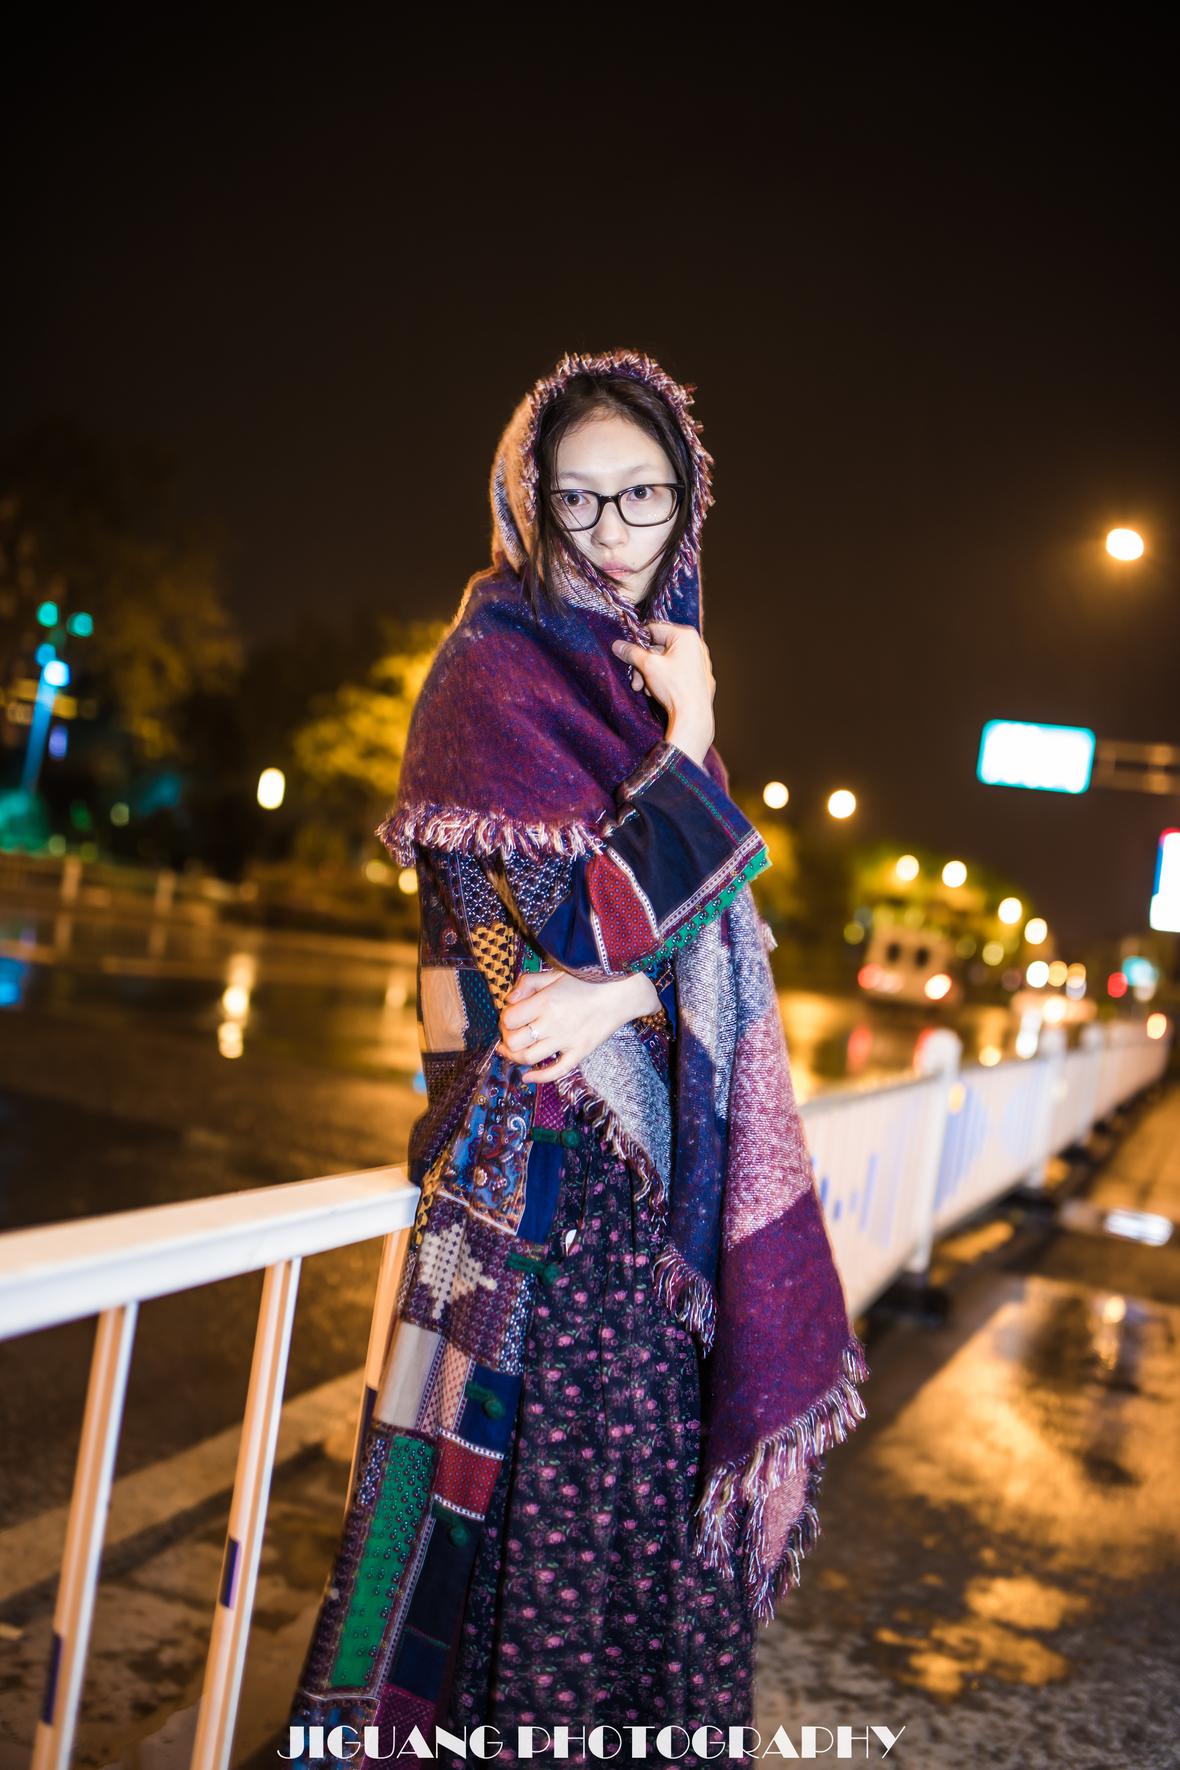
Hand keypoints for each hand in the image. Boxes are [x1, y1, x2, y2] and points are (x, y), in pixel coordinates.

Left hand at [496, 967, 660, 1083]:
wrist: (623, 991)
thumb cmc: (588, 979)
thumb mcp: (556, 973)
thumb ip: (529, 982)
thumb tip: (509, 1000)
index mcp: (544, 1001)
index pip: (509, 1019)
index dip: (505, 1019)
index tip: (511, 1016)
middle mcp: (552, 1023)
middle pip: (514, 1041)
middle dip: (507, 1039)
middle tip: (511, 1034)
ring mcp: (566, 1040)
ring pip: (528, 1058)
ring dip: (515, 1057)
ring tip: (513, 1052)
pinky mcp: (580, 1052)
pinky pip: (556, 1071)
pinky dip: (538, 1078)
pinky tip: (528, 1077)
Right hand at [609, 620, 715, 763]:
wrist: (693, 716)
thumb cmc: (675, 688)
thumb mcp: (648, 666)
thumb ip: (631, 652)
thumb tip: (618, 645)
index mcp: (686, 636)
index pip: (654, 629)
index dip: (638, 642)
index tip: (628, 654)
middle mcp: (696, 646)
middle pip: (660, 648)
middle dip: (643, 665)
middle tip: (636, 680)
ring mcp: (700, 663)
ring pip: (667, 662)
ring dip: (651, 674)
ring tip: (645, 689)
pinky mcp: (700, 678)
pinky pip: (677, 672)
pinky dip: (665, 680)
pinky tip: (657, 692)